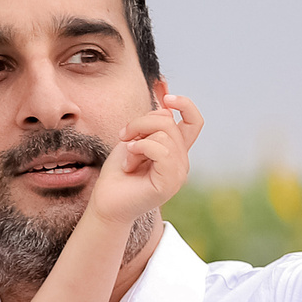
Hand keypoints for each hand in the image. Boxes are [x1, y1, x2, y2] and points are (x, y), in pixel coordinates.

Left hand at [86, 91, 201, 227]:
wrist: (106, 203)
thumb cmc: (118, 173)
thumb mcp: (135, 139)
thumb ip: (152, 124)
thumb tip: (166, 104)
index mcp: (176, 151)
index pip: (194, 121)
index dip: (184, 104)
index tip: (165, 98)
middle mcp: (181, 162)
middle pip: (168, 121)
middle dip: (140, 122)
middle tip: (123, 136)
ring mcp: (178, 173)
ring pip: (164, 133)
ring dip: (137, 140)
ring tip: (128, 158)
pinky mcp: (169, 183)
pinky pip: (161, 150)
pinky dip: (140, 149)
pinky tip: (129, 162)